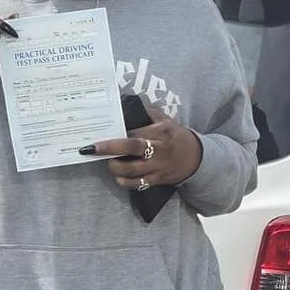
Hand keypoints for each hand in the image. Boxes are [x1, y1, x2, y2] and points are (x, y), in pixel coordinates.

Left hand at [79, 115, 203, 189]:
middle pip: (132, 148)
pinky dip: (125, 182)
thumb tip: (130, 106)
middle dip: (110, 149)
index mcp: (161, 132)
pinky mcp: (158, 180)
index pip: (136, 132)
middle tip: (93, 149)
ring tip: (109, 163)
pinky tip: (118, 177)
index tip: (101, 136)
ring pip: (132, 170)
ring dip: (115, 168)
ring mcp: (158, 166)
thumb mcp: (167, 121)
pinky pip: (138, 184)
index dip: (118, 135)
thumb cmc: (177, 138)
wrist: (197, 159)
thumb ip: (150, 113)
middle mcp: (159, 149)